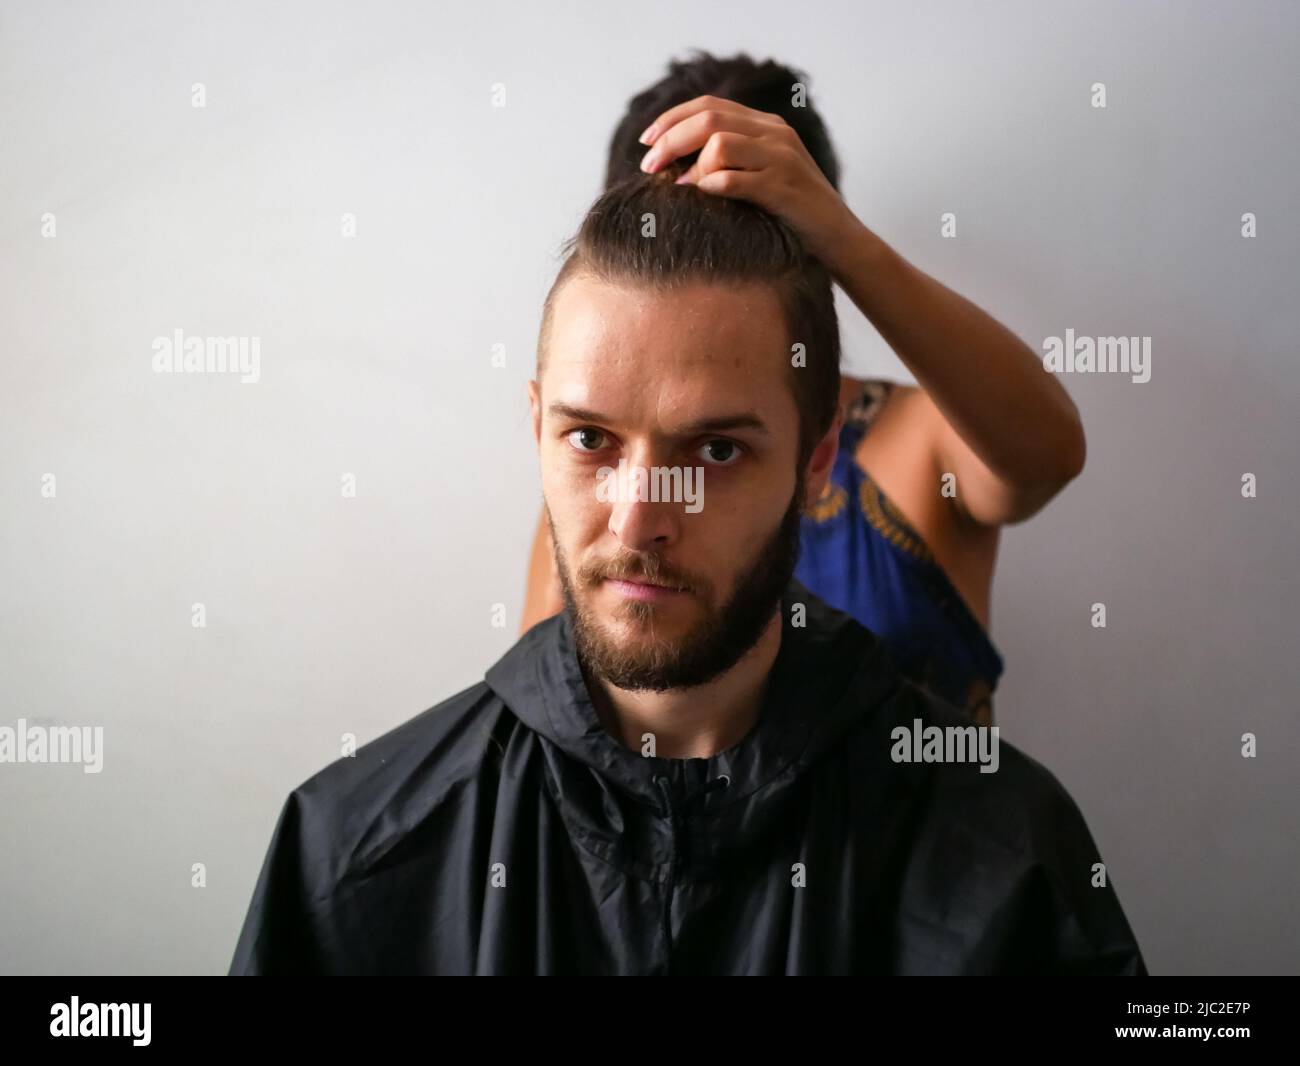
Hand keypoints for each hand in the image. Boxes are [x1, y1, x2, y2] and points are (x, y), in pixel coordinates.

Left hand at [637, 94, 858, 272]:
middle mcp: (774, 133)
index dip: (671, 119)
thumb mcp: (759, 179)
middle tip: (648, 166)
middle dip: (670, 141)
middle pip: (708, 119)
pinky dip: (710, 185)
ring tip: (678, 188)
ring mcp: (782, 158)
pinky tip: (700, 197)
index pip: (709, 106)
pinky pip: (736, 178)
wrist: (838, 240)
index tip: (646, 142)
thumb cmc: (790, 216)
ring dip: (690, 166)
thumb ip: (729, 163)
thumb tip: (674, 167)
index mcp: (765, 126)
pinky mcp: (784, 188)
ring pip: (719, 144)